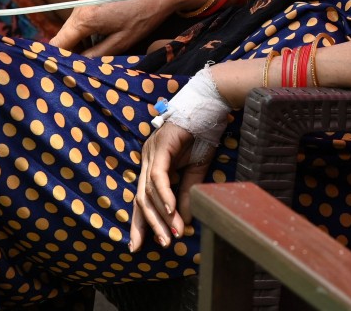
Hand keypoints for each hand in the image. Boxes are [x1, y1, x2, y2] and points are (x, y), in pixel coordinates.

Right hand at [49, 0, 174, 55]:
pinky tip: (105, 31)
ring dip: (82, 38)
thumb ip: (96, 55)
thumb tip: (79, 64)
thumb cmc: (144, 17)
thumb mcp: (121, 42)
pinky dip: (89, 25)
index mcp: (85, 17)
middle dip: (73, 49)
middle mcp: (81, 4)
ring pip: (74, 23)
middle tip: (87, 62)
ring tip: (101, 46)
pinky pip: (83, 13)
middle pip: (65, 33)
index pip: (58, 43)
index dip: (59, 58)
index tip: (64, 68)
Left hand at [129, 121, 213, 251]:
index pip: (142, 198)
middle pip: (141, 199)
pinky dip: (165, 195)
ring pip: (150, 191)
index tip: (139, 245)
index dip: (140, 222)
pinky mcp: (161, 147)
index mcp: (152, 163)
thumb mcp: (195, 170)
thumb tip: (183, 220)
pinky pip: (159, 176)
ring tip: (172, 234)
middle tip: (159, 245)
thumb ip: (186, 193)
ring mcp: (151, 152)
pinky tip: (171, 211)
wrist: (211, 106)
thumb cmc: (203, 134)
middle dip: (148, 225)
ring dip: (161, 215)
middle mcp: (146, 158)